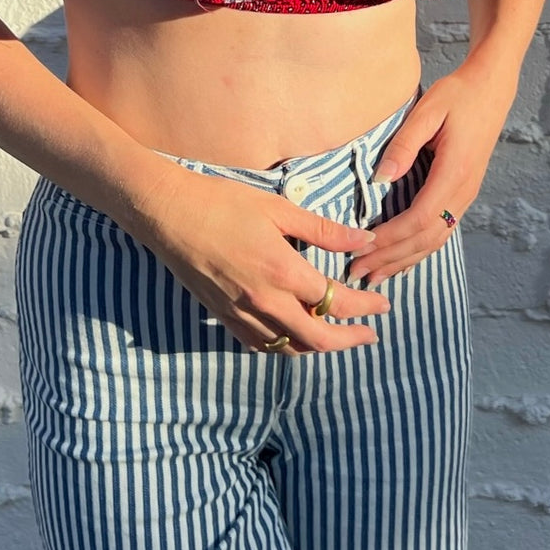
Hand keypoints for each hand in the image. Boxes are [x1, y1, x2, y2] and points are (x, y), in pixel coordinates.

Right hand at [128, 164, 394, 354]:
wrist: (166, 212)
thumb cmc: (222, 202)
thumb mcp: (278, 209)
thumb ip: (324, 230)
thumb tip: (364, 241)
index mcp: (282, 271)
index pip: (336, 301)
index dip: (365, 306)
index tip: (383, 304)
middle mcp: (264, 301)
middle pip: (318, 339)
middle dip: (351, 340)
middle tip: (370, 335)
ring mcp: (240, 313)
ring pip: (289, 347)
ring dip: (318, 346)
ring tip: (336, 336)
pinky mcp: (222, 316)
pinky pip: (259, 345)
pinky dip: (283, 346)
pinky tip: (292, 336)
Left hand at [347, 60, 517, 286]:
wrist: (491, 89)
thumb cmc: (457, 95)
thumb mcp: (427, 111)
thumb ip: (404, 145)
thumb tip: (381, 178)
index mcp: (455, 173)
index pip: (419, 218)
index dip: (390, 239)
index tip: (361, 249)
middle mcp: (464, 191)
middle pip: (425, 238)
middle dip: (390, 258)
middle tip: (357, 273)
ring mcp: (466, 195)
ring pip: (435, 240)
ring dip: (404, 260)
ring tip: (374, 276)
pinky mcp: (463, 194)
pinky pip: (441, 231)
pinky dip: (419, 250)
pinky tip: (401, 261)